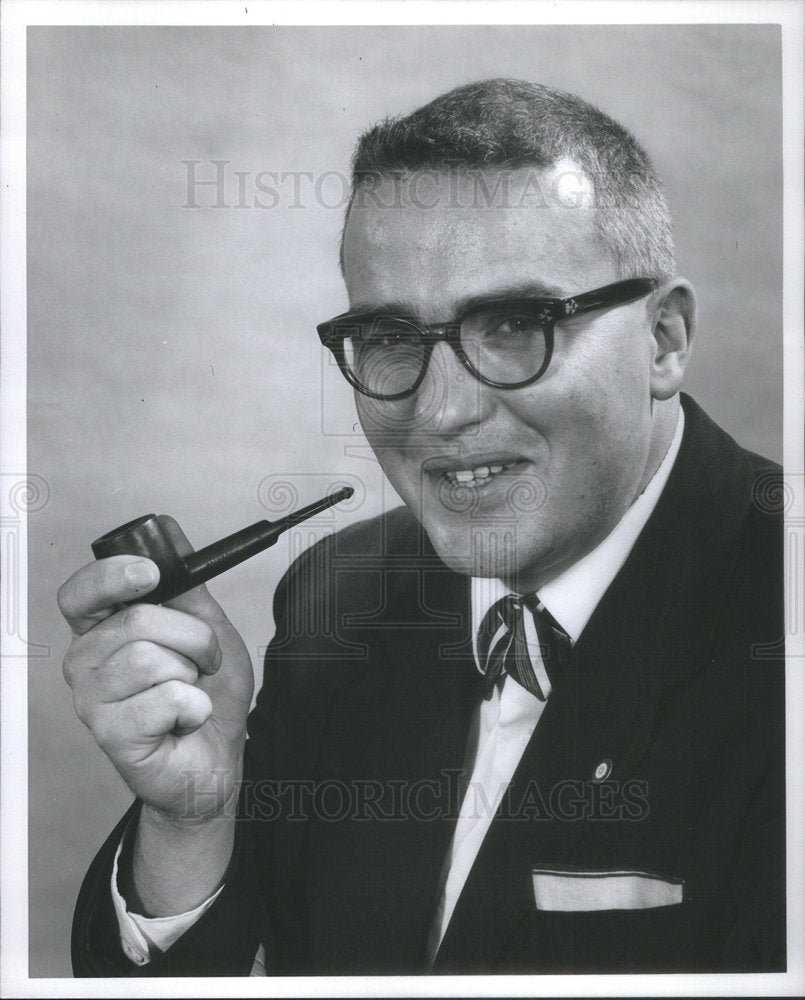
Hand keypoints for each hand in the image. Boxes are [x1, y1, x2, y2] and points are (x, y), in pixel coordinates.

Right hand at [59, 517, 253, 824]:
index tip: (151, 574)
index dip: (112, 576)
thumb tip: (167, 530)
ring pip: (151, 657)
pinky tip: (186, 718)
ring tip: (190, 690)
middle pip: (136, 620)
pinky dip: (194, 706)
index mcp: (103, 630)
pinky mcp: (112, 735)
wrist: (217, 758)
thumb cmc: (205, 694)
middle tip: (201, 660)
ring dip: (193, 672)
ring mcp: (93, 701)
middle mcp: (87, 662)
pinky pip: (166, 698)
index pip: (81, 592)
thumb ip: (185, 583)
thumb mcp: (205, 625)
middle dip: (192, 637)